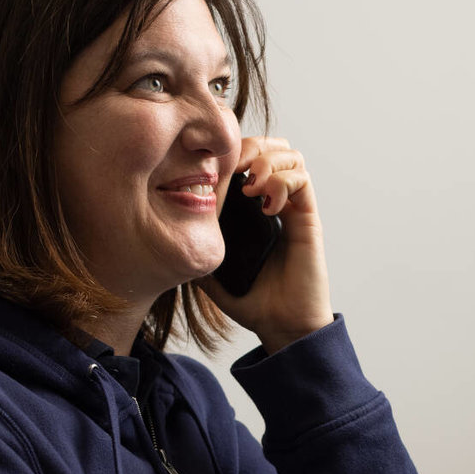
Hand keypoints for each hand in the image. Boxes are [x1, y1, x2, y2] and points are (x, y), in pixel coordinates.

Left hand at [199, 136, 333, 352]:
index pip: (250, 160)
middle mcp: (277, 203)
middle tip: (234, 165)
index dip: (234, 151)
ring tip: (250, 186)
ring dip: (268, 161)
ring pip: (291, 157)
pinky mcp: (308, 220)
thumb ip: (195, 250)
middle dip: (252, 147)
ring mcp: (294, 210)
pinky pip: (301, 181)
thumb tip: (166, 235)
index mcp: (255, 209)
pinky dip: (282, 182)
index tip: (213, 164)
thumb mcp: (211, 272)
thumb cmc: (252, 302)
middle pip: (273, 148)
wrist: (283, 326)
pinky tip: (265, 204)